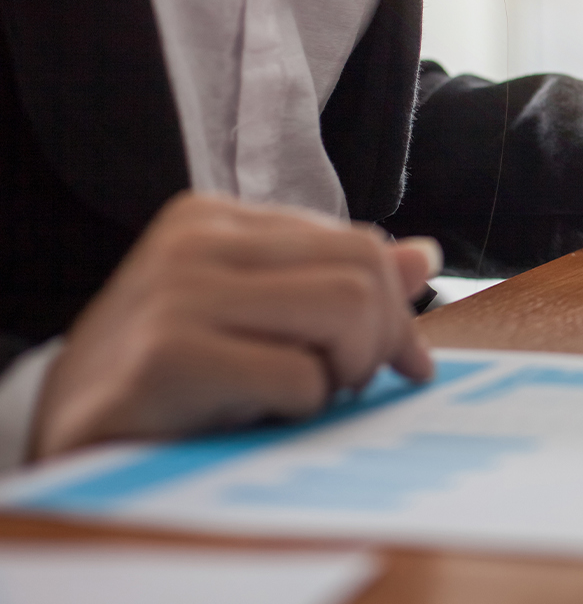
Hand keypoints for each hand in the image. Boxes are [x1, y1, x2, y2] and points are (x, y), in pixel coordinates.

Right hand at [31, 193, 439, 459]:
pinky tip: (249, 418)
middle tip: (345, 388)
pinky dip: (298, 410)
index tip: (394, 364)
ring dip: (342, 374)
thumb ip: (335, 284)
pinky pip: (301, 376)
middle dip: (377, 343)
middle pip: (364, 271)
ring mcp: (175, 292)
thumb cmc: (173, 391)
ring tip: (298, 399)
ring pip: (348, 310)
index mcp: (214, 220)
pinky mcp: (167, 354)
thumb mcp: (260, 325)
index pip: (360, 244)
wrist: (68, 450)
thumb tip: (426, 255)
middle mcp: (193, 242)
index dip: (395, 313)